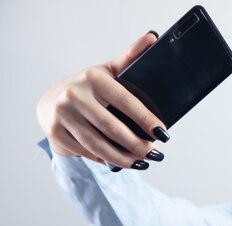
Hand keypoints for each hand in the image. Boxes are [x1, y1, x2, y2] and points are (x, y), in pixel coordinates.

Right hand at [36, 32, 166, 168]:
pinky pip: (87, 152)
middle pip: (113, 128)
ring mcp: (62, 115)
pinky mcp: (56, 133)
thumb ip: (130, 58)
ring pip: (99, 145)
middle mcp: (75, 95)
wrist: (50, 102)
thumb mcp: (107, 72)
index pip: (126, 101)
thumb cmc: (87, 88)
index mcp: (93, 78)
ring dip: (124, 158)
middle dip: (138, 145)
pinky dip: (105, 159)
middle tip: (156, 154)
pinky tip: (120, 162)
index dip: (146, 120)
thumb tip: (153, 38)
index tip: (163, 134)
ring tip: (142, 163)